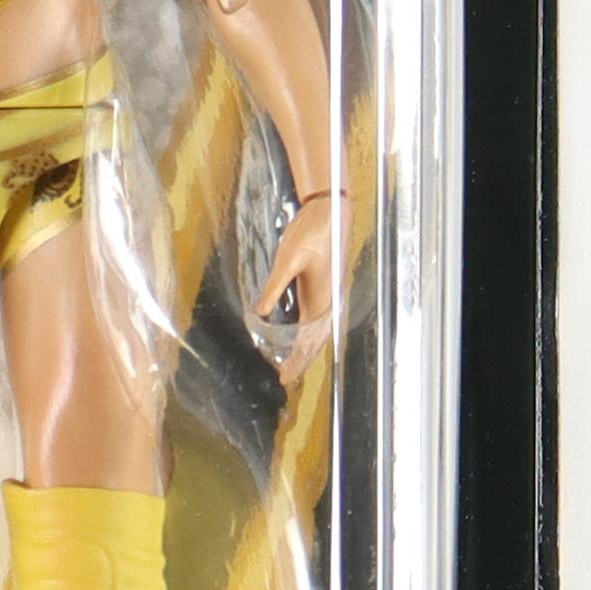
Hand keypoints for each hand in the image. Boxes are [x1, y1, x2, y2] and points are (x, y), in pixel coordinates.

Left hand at [255, 192, 349, 384]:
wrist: (331, 211)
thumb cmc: (311, 233)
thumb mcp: (287, 259)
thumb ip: (273, 286)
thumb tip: (259, 312)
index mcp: (321, 301)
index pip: (308, 342)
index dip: (296, 362)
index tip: (284, 378)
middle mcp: (328, 302)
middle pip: (315, 342)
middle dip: (301, 361)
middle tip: (285, 377)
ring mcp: (328, 294)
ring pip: (318, 332)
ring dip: (306, 349)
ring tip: (292, 362)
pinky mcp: (325, 286)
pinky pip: (318, 318)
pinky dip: (309, 333)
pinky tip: (299, 333)